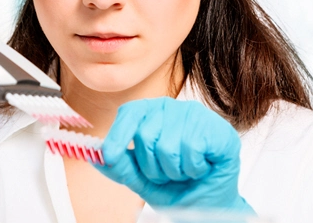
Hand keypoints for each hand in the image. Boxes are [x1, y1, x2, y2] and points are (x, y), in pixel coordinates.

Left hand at [96, 98, 253, 213]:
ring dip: (175, 171)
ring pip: (168, 147)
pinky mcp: (215, 127)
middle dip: (153, 168)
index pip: (128, 114)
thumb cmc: (178, 187)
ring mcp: (193, 114)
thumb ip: (122, 166)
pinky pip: (192, 150)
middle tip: (169, 173)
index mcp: (149, 113)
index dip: (117, 136)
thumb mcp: (142, 180)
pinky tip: (202, 167)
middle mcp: (170, 107)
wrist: (210, 204)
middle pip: (145, 136)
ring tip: (185, 171)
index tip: (109, 156)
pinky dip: (194, 169)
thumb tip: (98, 156)